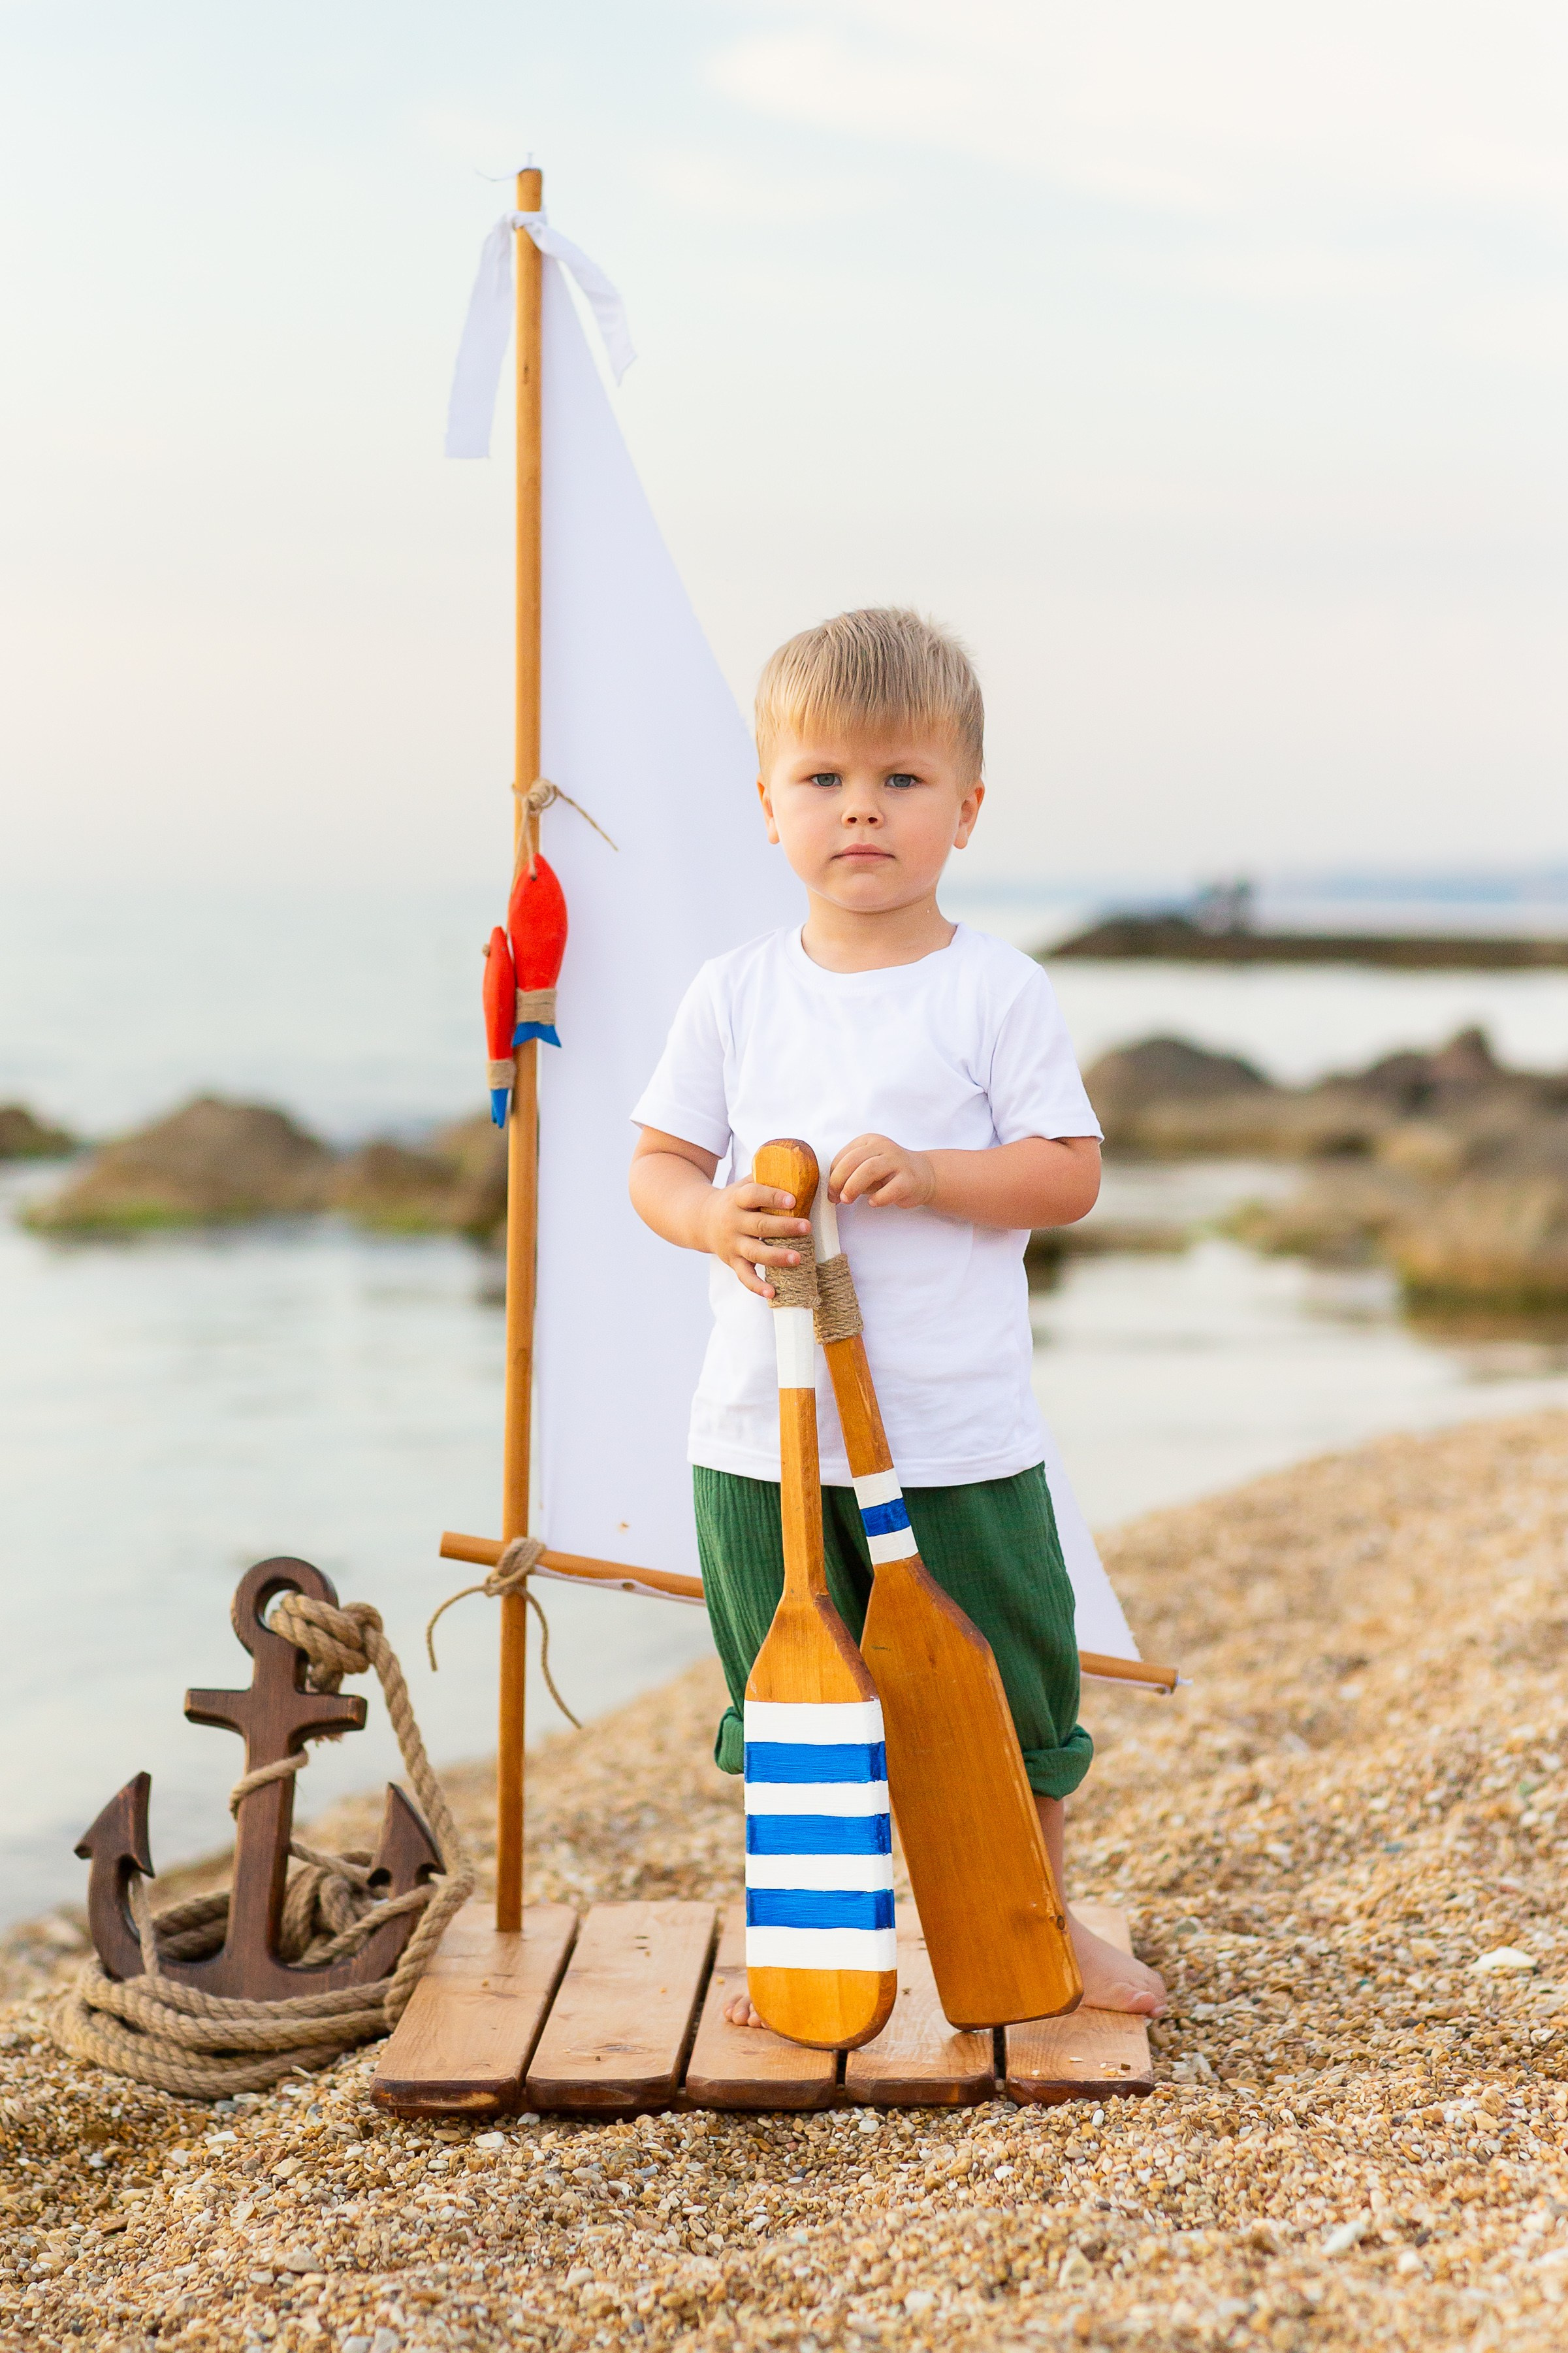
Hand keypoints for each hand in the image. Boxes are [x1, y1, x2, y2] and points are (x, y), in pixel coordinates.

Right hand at [701, 1182, 811, 1298]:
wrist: (700, 1220)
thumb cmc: (735, 1200)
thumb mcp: (744, 1185)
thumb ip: (767, 1177)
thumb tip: (800, 1167)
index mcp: (738, 1199)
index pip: (754, 1195)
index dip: (772, 1197)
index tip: (793, 1199)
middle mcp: (733, 1222)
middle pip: (759, 1225)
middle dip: (784, 1227)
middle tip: (807, 1227)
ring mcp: (732, 1244)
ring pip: (755, 1252)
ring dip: (776, 1256)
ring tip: (798, 1258)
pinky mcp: (732, 1261)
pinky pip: (744, 1276)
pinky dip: (757, 1286)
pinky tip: (772, 1293)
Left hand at [829, 1134, 936, 1209]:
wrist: (924, 1174)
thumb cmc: (889, 1173)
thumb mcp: (867, 1166)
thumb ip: (850, 1173)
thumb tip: (831, 1189)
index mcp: (869, 1141)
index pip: (844, 1156)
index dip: (833, 1175)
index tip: (830, 1191)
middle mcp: (883, 1147)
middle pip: (853, 1161)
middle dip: (839, 1181)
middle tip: (836, 1197)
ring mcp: (898, 1161)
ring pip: (869, 1170)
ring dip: (853, 1187)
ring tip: (847, 1200)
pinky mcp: (909, 1179)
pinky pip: (890, 1189)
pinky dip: (878, 1198)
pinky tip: (873, 1202)